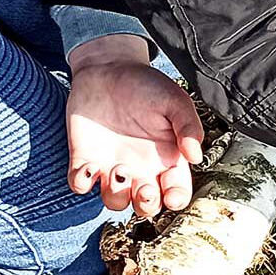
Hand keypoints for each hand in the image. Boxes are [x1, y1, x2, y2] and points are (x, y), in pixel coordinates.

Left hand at [64, 36, 204, 219]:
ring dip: (116, 195)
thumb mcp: (175, 101)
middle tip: (143, 186)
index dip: (176, 200)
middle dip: (146, 204)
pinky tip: (89, 166)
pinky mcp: (84, 159)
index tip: (172, 196)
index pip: (176, 191)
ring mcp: (111, 166)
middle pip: (145, 206)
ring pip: (114, 201)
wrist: (107, 68)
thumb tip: (195, 156)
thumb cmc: (146, 85)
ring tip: (116, 169)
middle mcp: (140, 168)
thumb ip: (188, 127)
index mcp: (166, 158)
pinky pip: (80, 185)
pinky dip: (82, 184)